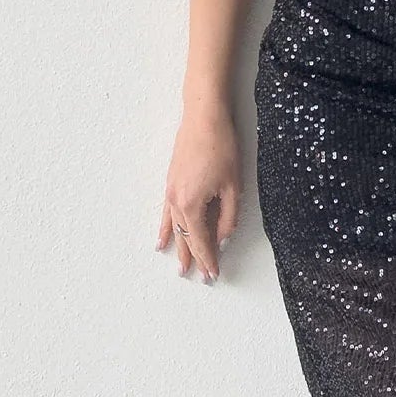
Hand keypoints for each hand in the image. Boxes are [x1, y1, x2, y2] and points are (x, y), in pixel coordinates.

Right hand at [157, 105, 240, 281]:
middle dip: (195, 258)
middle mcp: (177, 202)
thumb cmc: (221, 147)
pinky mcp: (170, 183)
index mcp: (192, 204)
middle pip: (187, 237)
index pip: (202, 240)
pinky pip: (165, 213)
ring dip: (179, 248)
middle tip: (201, 277)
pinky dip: (164, 229)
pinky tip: (162, 239)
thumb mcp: (233, 186)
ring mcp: (171, 192)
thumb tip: (223, 237)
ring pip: (174, 228)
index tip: (213, 274)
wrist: (204, 118)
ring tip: (180, 268)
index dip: (209, 259)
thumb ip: (228, 216)